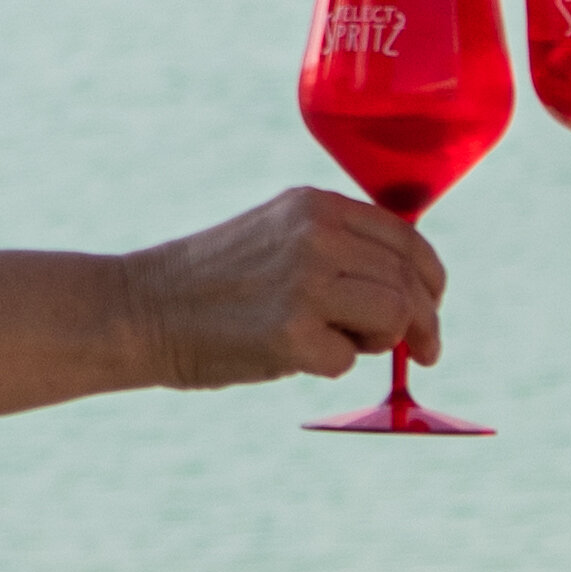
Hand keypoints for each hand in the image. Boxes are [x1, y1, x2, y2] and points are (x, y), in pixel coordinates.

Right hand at [122, 185, 448, 391]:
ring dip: (379, 341)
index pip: (406, 238)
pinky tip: (291, 355)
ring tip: (336, 344)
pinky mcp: (291, 332)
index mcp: (314, 205)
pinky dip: (330, 367)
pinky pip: (348, 360)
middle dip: (423, 322)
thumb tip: (409, 294)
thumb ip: (337, 248)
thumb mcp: (277, 236)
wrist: (138, 309)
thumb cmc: (211, 285)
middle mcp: (315, 234)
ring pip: (394, 315)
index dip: (430, 279)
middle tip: (424, 351)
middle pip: (409, 280)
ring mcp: (305, 281)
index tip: (432, 308)